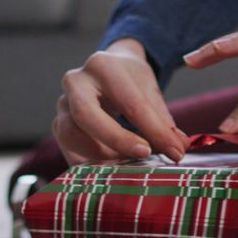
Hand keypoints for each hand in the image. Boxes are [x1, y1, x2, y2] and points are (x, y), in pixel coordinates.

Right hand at [54, 39, 188, 165]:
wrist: (105, 68)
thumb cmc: (129, 80)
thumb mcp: (149, 89)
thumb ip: (164, 120)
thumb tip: (179, 148)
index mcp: (103, 66)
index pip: (130, 103)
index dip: (154, 130)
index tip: (174, 152)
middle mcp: (75, 81)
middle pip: (87, 115)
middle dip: (117, 140)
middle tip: (145, 155)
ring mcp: (61, 104)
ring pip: (72, 135)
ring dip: (101, 156)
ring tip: (129, 164)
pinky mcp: (57, 124)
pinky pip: (68, 149)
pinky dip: (88, 164)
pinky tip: (110, 170)